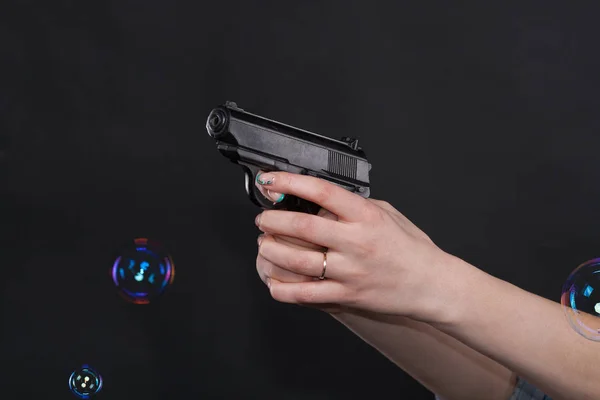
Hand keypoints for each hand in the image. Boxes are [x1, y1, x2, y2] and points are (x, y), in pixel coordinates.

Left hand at [252, 170, 465, 322]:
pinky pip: (306, 294)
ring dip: (272, 251)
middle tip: (263, 218)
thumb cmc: (410, 247)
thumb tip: (321, 200)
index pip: (321, 192)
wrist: (430, 284)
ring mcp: (350, 271)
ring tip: (265, 244)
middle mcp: (356, 242)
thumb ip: (354, 205)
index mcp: (366, 216)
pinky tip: (273, 281)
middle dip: (273, 220)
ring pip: (297, 261)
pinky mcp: (346, 295)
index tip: (271, 181)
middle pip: (302, 227)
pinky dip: (283, 289)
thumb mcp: (387, 213)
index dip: (290, 183)